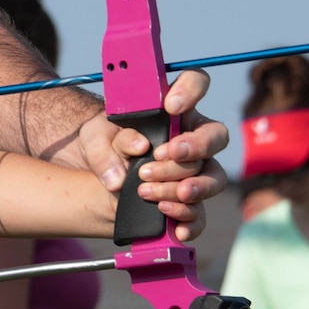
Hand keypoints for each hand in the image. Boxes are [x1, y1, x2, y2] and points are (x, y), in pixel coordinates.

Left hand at [76, 70, 229, 241]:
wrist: (99, 176)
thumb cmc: (103, 144)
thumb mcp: (93, 138)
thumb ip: (104, 149)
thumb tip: (119, 176)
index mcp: (174, 110)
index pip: (196, 84)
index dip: (191, 91)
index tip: (170, 106)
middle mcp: (192, 138)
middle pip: (215, 136)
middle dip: (194, 147)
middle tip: (158, 157)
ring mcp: (195, 172)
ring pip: (213, 176)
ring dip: (189, 186)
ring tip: (149, 192)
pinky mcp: (188, 202)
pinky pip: (200, 213)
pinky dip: (188, 220)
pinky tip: (171, 223)